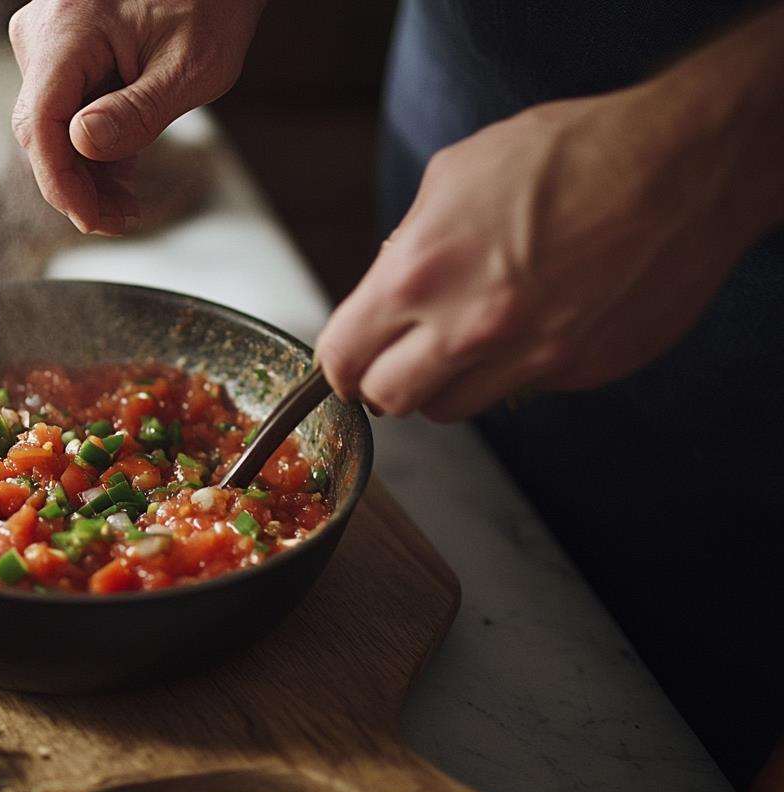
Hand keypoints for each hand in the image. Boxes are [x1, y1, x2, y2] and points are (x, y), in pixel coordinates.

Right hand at [9, 0, 264, 234]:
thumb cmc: (212, 2)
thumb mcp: (190, 65)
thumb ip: (138, 110)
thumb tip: (83, 146)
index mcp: (68, 29)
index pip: (41, 122)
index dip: (61, 181)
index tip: (92, 219)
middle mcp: (44, 31)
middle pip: (42, 128)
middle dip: (77, 183)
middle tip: (121, 220)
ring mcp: (48, 39)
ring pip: (52, 124)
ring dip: (86, 169)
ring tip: (127, 203)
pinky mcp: (61, 50)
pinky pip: (65, 107)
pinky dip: (92, 144)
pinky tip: (121, 174)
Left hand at [316, 79, 777, 420]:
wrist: (680, 168)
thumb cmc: (568, 155)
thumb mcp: (455, 175)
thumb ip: (409, 240)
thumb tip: (386, 279)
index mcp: (419, 274)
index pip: (343, 357)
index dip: (338, 363)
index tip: (346, 360)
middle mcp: (468, 329)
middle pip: (389, 400)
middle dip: (384, 380)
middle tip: (399, 357)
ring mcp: (527, 359)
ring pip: (451, 409)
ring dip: (446, 383)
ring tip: (467, 339)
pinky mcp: (578, 373)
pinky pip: (520, 392)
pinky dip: (513, 370)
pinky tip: (535, 322)